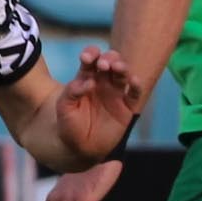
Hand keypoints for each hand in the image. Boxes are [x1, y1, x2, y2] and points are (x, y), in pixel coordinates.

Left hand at [51, 44, 140, 163]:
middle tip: (103, 64)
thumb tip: (88, 82)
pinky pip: (134, 94)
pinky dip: (137, 86)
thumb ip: (72, 92)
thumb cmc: (69, 124)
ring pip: (123, 74)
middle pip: (110, 62)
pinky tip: (134, 81)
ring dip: (122, 67)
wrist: (79, 147)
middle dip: (108, 59)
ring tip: (117, 68)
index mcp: (86, 77)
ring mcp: (116, 94)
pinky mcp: (126, 108)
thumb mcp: (64, 107)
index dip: (91, 53)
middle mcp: (103, 82)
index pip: (91, 59)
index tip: (86, 58)